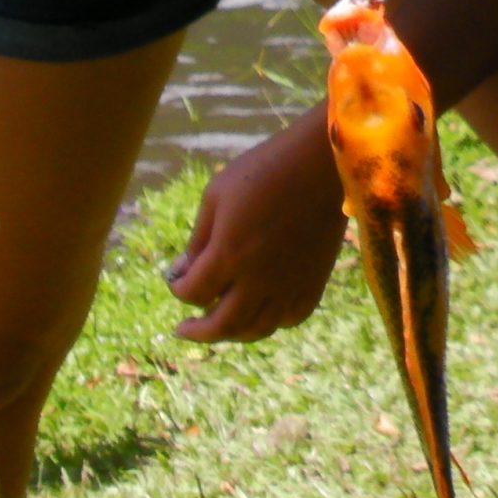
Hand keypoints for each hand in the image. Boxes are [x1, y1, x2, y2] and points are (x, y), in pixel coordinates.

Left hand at [164, 108, 345, 343]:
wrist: (322, 163)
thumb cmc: (263, 170)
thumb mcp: (217, 194)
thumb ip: (198, 239)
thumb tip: (181, 271)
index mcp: (229, 254)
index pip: (193, 293)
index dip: (178, 289)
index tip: (176, 280)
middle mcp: (258, 279)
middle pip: (222, 325)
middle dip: (198, 331)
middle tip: (184, 330)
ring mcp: (289, 285)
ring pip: (257, 329)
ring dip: (232, 333)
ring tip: (220, 327)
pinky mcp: (314, 282)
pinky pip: (290, 318)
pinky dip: (271, 322)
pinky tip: (261, 313)